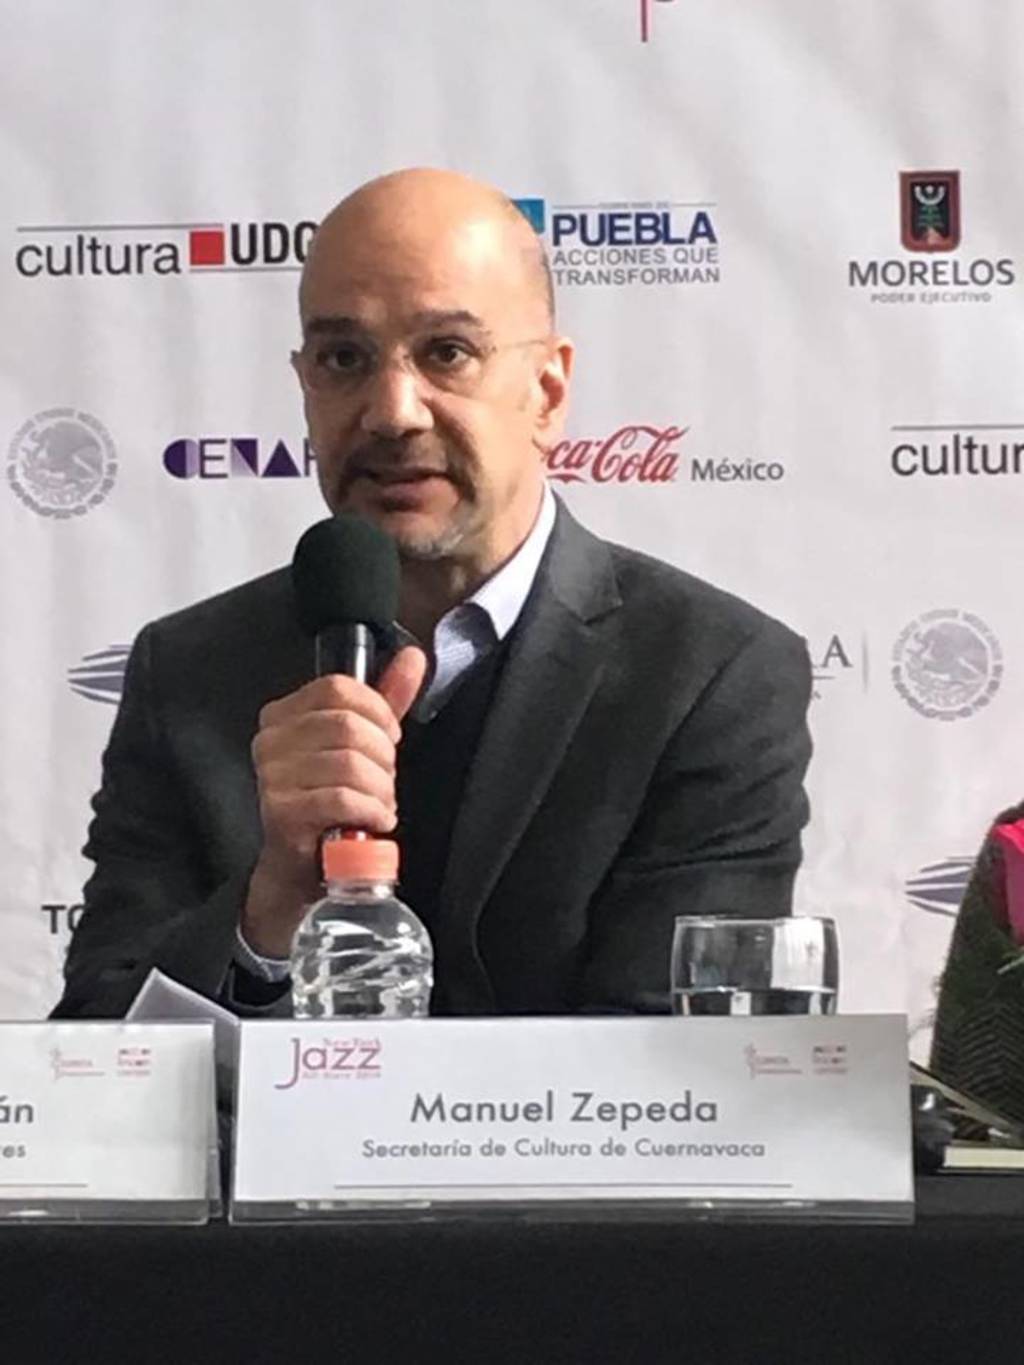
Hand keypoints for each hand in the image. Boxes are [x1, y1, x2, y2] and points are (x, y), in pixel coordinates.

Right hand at [240, 645, 427, 956]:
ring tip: (378, 805)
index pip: (338, 687)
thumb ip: (385, 700)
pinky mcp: (280, 812)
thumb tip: (414, 656)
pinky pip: (342, 798)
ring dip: (380, 789)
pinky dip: (371, 810)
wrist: (302, 869)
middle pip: (349, 725)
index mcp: (283, 714)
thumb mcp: (360, 745)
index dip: (378, 711)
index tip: (390, 738)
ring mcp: (271, 777)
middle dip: (383, 757)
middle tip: (385, 782)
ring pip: (350, 763)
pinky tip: (374, 821)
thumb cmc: (332, 803)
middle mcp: (269, 741)